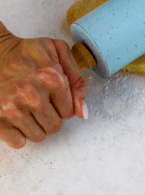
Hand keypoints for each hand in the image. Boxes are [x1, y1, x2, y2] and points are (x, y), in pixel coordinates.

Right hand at [0, 30, 85, 148]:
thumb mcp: (57, 52)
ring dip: (33, 125)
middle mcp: (31, 95)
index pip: (68, 112)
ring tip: (24, 106)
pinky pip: (18, 142)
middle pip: (54, 127)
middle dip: (49, 116)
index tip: (49, 94)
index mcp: (50, 77)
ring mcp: (12, 108)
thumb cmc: (25, 53)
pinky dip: (17, 133)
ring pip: (38, 136)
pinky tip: (14, 116)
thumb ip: (76, 81)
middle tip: (36, 100)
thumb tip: (82, 113)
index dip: (61, 104)